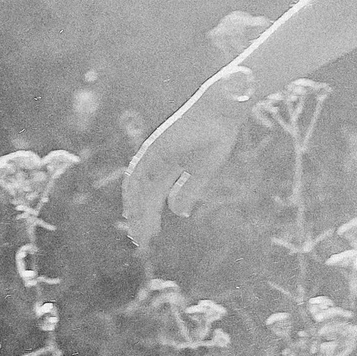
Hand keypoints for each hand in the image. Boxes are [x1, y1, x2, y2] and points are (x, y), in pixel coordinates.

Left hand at [121, 91, 247, 252]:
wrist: (221, 112)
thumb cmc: (215, 137)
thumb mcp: (202, 171)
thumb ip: (188, 190)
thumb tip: (177, 213)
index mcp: (166, 166)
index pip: (151, 196)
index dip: (148, 216)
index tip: (148, 236)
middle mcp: (155, 161)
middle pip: (142, 195)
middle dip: (140, 219)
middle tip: (141, 243)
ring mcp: (153, 153)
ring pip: (138, 188)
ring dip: (137, 211)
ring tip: (139, 233)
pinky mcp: (155, 147)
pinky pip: (139, 173)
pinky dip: (135, 194)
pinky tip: (136, 211)